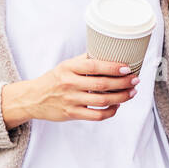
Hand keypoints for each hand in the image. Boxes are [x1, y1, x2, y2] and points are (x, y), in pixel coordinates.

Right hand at [7, 54, 140, 124]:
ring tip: (131, 92)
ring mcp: (71, 100)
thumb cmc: (54, 80)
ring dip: (121, 97)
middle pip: (102, 85)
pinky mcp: (72, 114)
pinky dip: (110, 111)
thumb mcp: (66, 66)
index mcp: (69, 68)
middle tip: (135, 80)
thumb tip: (109, 52)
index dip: (113, 67)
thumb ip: (85, 61)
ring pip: (102, 101)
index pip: (94, 66)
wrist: (33, 98)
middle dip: (123, 83)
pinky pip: (96, 115)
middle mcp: (69, 83)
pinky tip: (117, 106)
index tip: (127, 67)